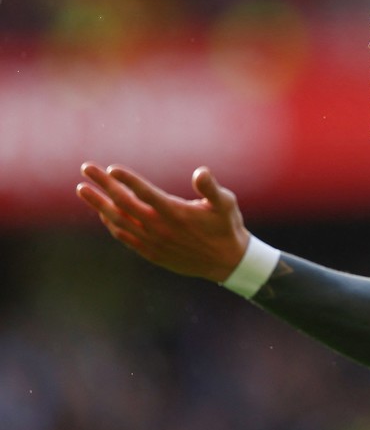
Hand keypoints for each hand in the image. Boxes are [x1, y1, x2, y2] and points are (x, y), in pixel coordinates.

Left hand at [76, 162, 249, 282]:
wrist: (227, 261)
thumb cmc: (226, 227)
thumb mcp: (226, 203)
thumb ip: (211, 187)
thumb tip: (201, 172)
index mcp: (176, 212)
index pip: (145, 193)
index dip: (127, 180)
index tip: (110, 168)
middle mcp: (161, 227)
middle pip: (124, 203)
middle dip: (103, 185)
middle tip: (86, 168)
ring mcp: (153, 241)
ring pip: (119, 221)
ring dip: (98, 204)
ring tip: (82, 189)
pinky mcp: (152, 252)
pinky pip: (125, 236)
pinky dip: (111, 224)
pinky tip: (103, 213)